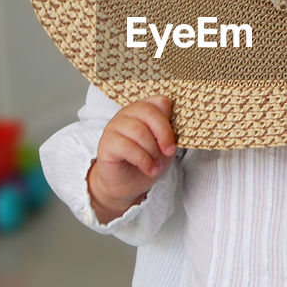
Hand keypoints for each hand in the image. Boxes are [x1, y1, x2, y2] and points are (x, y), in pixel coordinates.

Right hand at [88, 96, 176, 221]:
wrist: (126, 185)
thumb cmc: (146, 162)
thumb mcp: (164, 146)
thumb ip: (169, 132)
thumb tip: (180, 122)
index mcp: (144, 110)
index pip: (159, 101)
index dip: (169, 120)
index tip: (174, 142)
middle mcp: (127, 114)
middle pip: (148, 112)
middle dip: (163, 133)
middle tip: (169, 152)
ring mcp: (114, 126)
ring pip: (138, 130)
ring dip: (152, 150)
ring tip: (157, 165)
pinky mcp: (106, 143)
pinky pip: (127, 146)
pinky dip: (143, 160)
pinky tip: (149, 169)